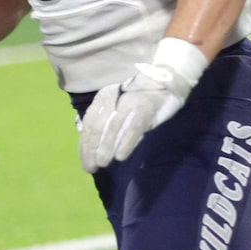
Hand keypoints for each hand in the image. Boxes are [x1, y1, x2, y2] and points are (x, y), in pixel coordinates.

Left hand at [78, 38, 207, 171]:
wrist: (166, 82)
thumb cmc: (140, 99)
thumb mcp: (118, 106)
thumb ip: (107, 122)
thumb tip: (94, 147)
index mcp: (103, 97)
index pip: (88, 124)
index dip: (85, 145)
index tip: (85, 160)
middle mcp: (113, 99)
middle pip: (97, 128)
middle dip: (91, 150)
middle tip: (91, 167)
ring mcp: (129, 104)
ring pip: (113, 129)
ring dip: (106, 149)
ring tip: (102, 163)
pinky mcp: (144, 109)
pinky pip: (132, 130)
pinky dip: (125, 144)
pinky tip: (120, 157)